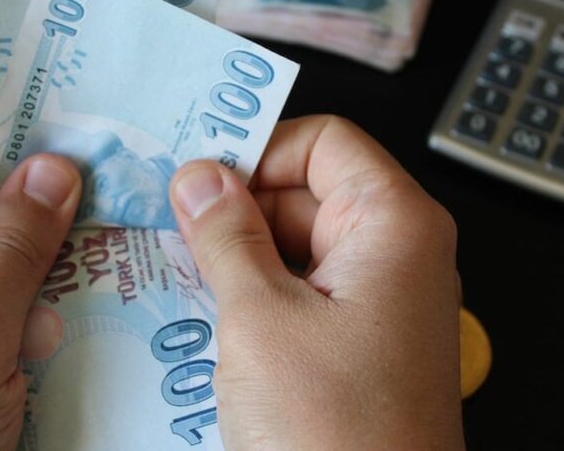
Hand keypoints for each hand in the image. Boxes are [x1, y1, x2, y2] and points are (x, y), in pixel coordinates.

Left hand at [0, 136, 81, 449]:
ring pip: (4, 262)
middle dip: (45, 229)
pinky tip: (49, 347)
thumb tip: (54, 170)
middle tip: (109, 231)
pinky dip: (34, 323)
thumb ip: (16, 246)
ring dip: (45, 286)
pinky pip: (2, 309)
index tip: (95, 145)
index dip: (24, 148)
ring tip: (67, 312)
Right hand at [169, 115, 463, 449]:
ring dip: (237, 259)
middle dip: (235, 210)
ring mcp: (381, 304)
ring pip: (298, 248)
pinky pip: (303, 297)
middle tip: (164, 230)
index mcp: (394, 224)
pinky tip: (202, 319)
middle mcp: (398, 254)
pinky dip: (256, 299)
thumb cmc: (337, 433)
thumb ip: (227, 236)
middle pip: (307, 192)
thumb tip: (200, 177)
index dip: (257, 149)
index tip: (195, 174)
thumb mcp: (261, 319)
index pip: (323, 142)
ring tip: (173, 278)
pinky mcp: (361, 347)